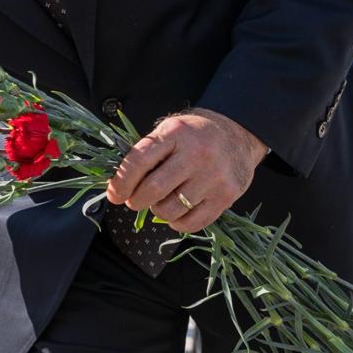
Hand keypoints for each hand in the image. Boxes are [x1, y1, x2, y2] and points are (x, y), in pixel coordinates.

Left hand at [106, 108, 266, 233]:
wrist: (238, 134)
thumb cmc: (196, 134)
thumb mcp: (170, 130)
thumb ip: (147, 152)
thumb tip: (118, 183)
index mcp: (176, 134)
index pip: (139, 161)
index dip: (121, 182)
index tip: (114, 194)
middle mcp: (196, 154)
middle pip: (154, 189)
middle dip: (136, 200)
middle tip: (134, 200)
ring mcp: (213, 177)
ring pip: (170, 210)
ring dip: (157, 211)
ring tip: (160, 201)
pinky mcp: (226, 196)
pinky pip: (192, 223)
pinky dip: (177, 223)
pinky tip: (176, 212)